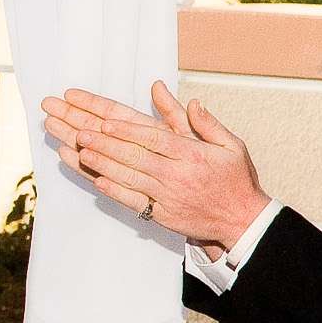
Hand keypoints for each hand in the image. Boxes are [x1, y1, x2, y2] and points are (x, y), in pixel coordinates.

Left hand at [40, 83, 270, 247]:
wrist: (242, 222)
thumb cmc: (235, 180)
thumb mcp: (230, 145)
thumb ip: (206, 123)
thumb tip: (192, 100)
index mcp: (192, 155)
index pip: (154, 139)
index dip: (128, 131)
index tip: (105, 122)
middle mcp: (177, 175)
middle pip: (135, 156)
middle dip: (105, 143)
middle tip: (78, 131)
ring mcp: (167, 196)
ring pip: (129, 177)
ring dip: (102, 164)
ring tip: (79, 151)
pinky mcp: (161, 215)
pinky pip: (133, 202)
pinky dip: (113, 190)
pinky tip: (96, 179)